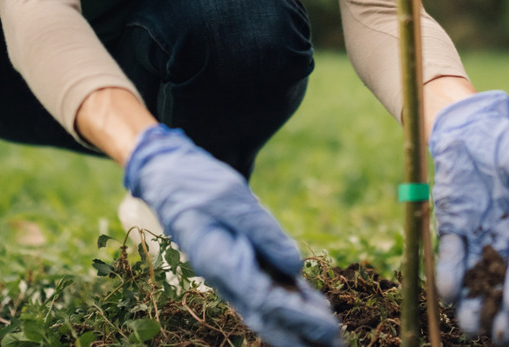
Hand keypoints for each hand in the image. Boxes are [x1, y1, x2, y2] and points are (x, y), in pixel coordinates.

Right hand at [124, 126, 342, 346]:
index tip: (327, 324)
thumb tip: (295, 267)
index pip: (262, 299)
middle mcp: (223, 277)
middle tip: (336, 346)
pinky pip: (265, 292)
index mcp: (218, 261)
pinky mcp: (237, 267)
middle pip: (265, 317)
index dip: (297, 315)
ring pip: (266, 311)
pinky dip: (290, 302)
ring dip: (297, 326)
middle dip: (299, 335)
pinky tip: (315, 307)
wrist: (172, 179)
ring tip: (332, 337)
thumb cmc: (200, 185)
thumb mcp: (232, 197)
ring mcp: (230, 275)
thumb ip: (263, 231)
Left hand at [429, 91, 508, 341]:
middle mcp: (502, 238)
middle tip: (496, 338)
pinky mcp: (451, 227)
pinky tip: (447, 293)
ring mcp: (476, 235)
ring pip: (474, 276)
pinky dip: (448, 273)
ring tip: (469, 328)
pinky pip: (449, 255)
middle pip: (501, 281)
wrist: (472, 129)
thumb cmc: (508, 147)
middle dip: (499, 310)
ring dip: (472, 302)